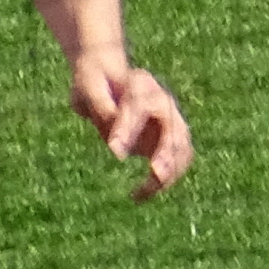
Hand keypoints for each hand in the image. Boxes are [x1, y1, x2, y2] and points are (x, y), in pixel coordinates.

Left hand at [73, 56, 194, 198]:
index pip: (139, 106)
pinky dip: (165, 180)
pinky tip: (142, 194)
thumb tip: (113, 137)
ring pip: (180, 147)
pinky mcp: (168, 137)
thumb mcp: (88, 88)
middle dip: (166, 151)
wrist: (109, 74)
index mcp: (141, 84)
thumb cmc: (94, 82)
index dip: (130, 129)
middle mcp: (161, 101)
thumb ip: (100, 106)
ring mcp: (169, 118)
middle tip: (156, 174)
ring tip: (142, 193)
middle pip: (172, 126)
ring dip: (169, 171)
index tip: (115, 153)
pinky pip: (177, 160)